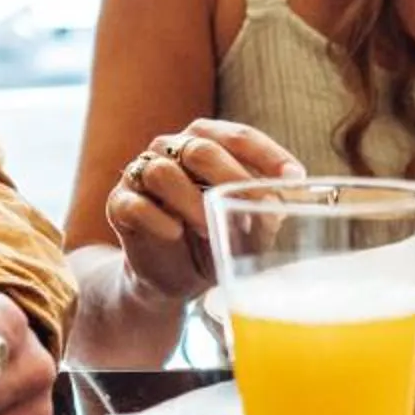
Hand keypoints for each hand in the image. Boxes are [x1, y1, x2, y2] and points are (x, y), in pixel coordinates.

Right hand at [100, 119, 306, 306]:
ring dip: (192, 202)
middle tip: (249, 207)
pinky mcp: (120, 204)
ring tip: (208, 229)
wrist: (171, 277)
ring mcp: (140, 174)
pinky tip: (175, 233)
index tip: (294, 178)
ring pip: (163, 172)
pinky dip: (158, 219)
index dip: (268, 155)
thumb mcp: (245, 229)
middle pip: (200, 148)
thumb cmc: (212, 241)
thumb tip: (278, 205)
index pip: (239, 136)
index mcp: (206, 142)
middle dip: (230, 177)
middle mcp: (171, 149)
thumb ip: (262, 213)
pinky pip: (135, 204)